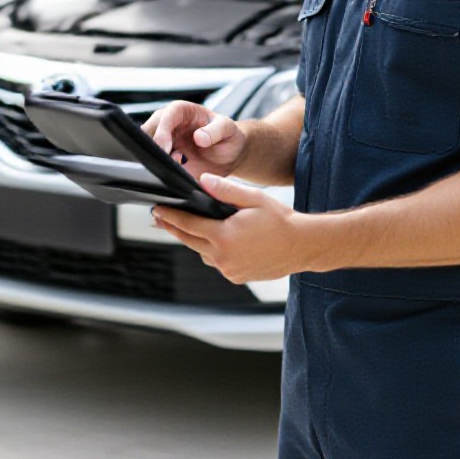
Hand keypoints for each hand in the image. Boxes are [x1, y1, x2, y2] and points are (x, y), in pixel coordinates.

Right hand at [142, 101, 247, 180]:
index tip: (164, 147)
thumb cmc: (227, 135)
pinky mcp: (164, 161)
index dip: (162, 131)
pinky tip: (170, 178)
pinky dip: (157, 172)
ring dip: (154, 162)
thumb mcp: (228, 128)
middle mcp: (168, 126)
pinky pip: (154, 166)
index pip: (166, 116)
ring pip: (146, 150)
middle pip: (148, 132)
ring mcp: (164, 144)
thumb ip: (216, 130)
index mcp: (181, 111)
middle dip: (152, 148)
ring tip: (171, 172)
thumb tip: (200, 137)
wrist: (229, 155)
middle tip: (164, 163)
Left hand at [152, 174, 308, 283]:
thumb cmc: (281, 221)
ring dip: (194, 240)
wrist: (302, 246)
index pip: (188, 224)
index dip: (170, 216)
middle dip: (173, 228)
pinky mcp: (236, 276)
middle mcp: (223, 257)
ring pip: (202, 253)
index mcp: (224, 236)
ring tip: (186, 227)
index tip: (158, 210)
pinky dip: (212, 252)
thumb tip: (202, 181)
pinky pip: (216, 263)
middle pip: (189, 240)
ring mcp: (229, 269)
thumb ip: (225, 191)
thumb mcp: (253, 199)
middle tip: (159, 218)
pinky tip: (215, 241)